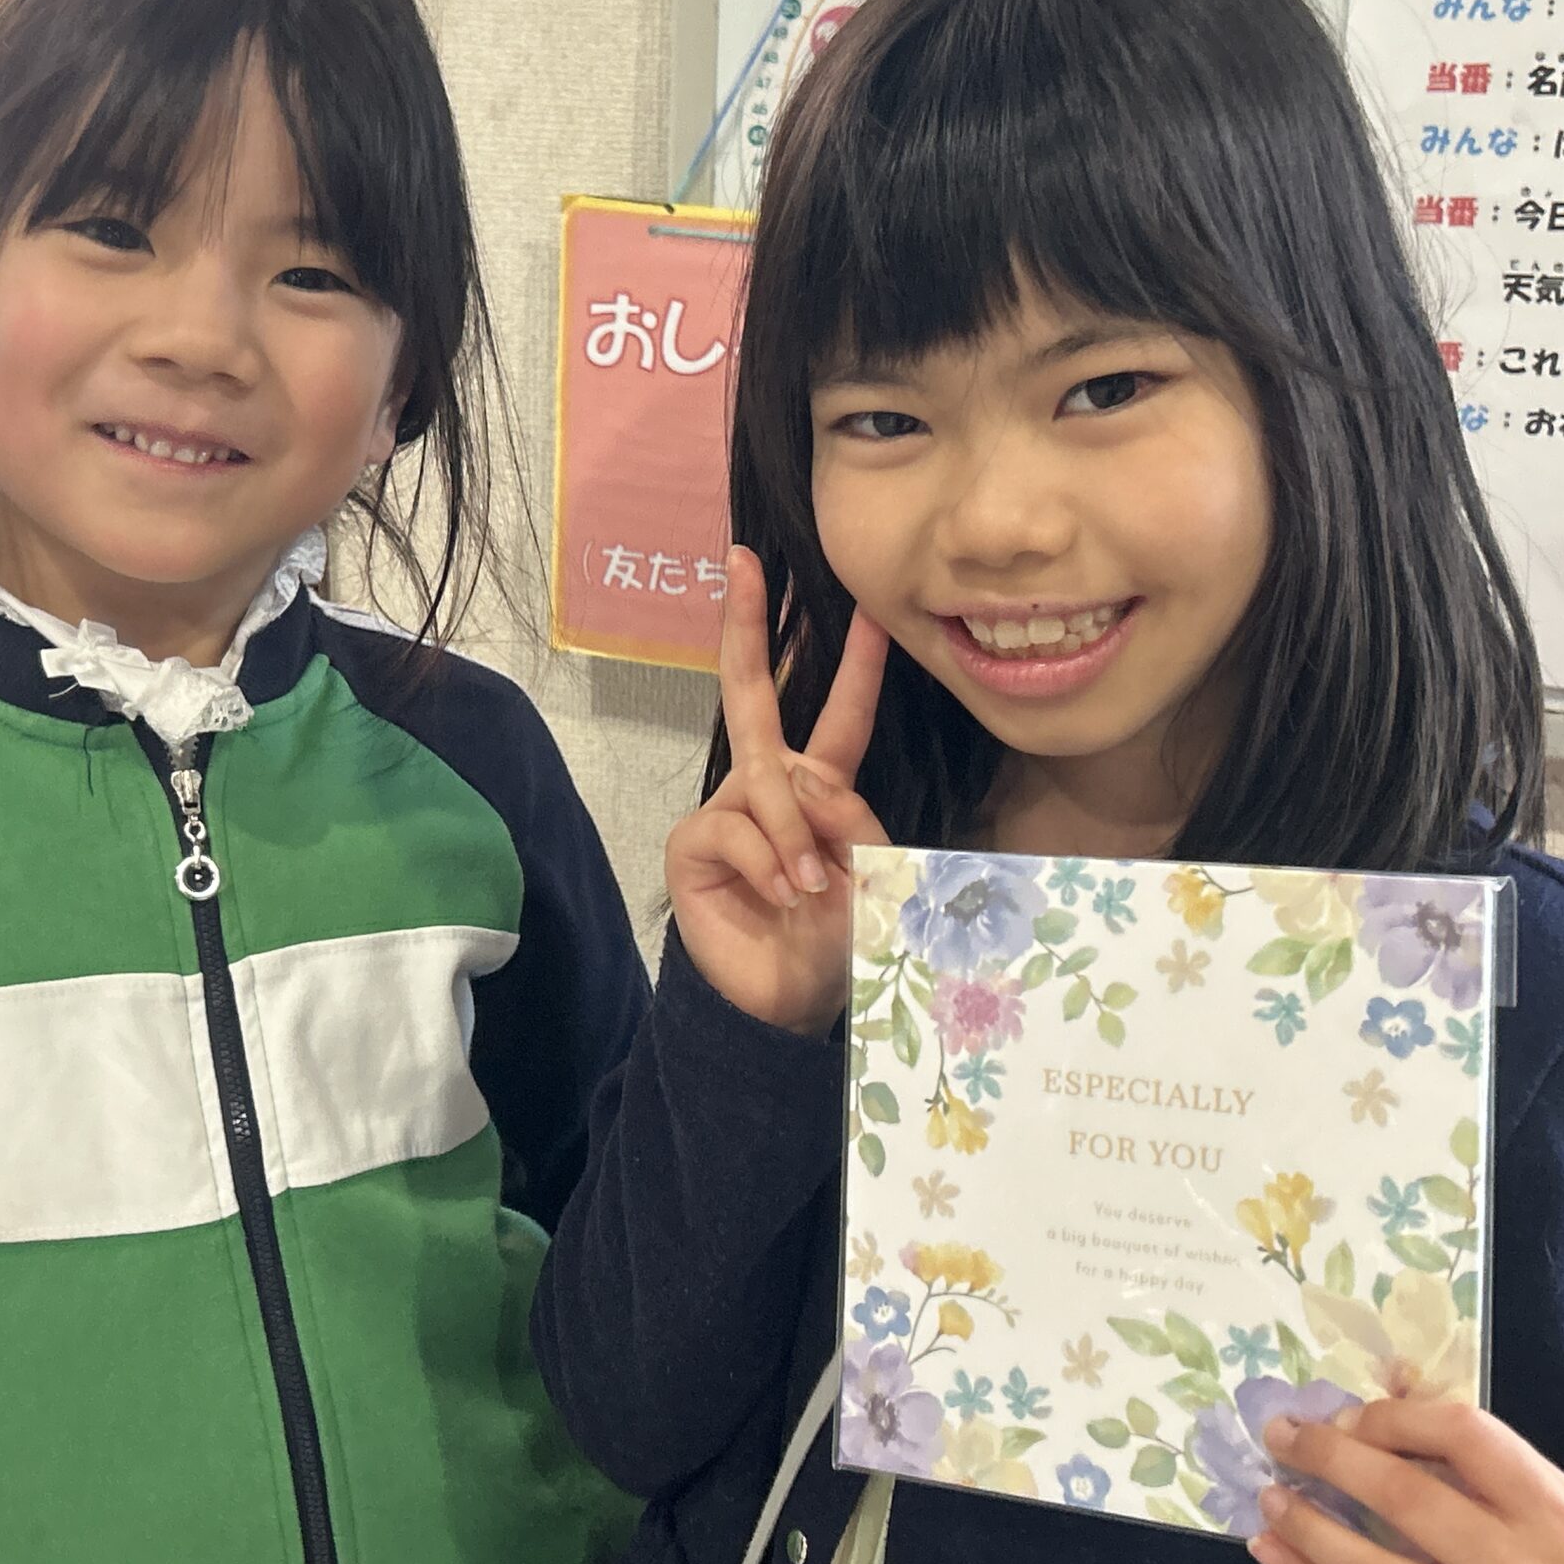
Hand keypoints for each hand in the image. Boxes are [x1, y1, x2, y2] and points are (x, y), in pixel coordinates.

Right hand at [664, 547, 889, 1036]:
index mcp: (817, 786)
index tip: (866, 605)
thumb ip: (848, 817)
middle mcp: (766, 784)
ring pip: (765, 782)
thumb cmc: (837, 937)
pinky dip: (769, 862)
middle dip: (749, 624)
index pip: (840, 714)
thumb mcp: (870, 872)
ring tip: (817, 891)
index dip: (853, 662)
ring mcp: (726, 810)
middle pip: (753, 692)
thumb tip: (798, 782)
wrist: (787, 1003)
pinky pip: (735, 826)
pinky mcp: (693, 843)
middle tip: (742, 560)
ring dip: (799, 835)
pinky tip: (782, 897)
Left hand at [1251, 1400, 1563, 1563]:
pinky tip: (1276, 1554)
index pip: (1462, 1436)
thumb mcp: (1553, 1503)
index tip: (1346, 1416)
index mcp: (1552, 1514)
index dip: (1392, 1417)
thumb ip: (1478, 1458)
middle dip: (1329, 1460)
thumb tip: (1376, 1398)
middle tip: (1280, 1436)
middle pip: (1406, 1500)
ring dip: (1308, 1530)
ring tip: (1269, 1499)